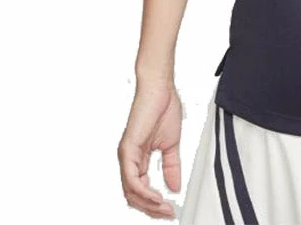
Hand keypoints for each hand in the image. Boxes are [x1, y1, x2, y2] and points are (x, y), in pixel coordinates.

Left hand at [118, 77, 182, 217]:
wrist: (160, 88)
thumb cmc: (164, 108)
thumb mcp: (171, 144)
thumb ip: (171, 166)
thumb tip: (174, 187)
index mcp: (138, 159)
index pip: (141, 190)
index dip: (155, 203)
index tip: (172, 209)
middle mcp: (129, 159)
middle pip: (134, 196)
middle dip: (152, 209)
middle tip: (169, 214)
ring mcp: (126, 155)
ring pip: (131, 191)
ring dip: (148, 204)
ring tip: (164, 208)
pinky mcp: (127, 149)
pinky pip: (132, 179)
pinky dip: (144, 192)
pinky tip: (156, 196)